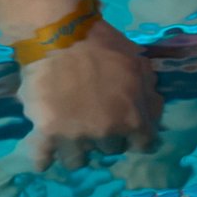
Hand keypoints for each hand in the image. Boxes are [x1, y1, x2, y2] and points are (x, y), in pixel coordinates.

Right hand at [14, 18, 164, 171]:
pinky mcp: (46, 133)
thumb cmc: (101, 44)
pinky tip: (44, 157)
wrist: (59, 34)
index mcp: (132, 117)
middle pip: (110, 150)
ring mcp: (75, 136)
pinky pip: (43, 160)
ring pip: (77, 162)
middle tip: (96, 121)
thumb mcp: (137, 61)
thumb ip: (148, 90)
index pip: (142, 145)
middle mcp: (106, 133)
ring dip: (76, 150)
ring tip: (69, 136)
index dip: (136, 137)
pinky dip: (43, 159)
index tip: (128, 132)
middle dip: (106, 138)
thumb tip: (153, 111)